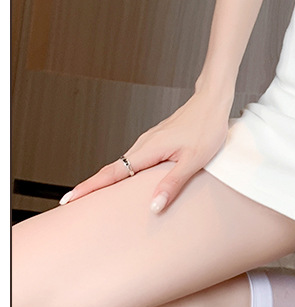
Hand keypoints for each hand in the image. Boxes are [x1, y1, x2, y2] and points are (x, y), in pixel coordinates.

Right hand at [59, 90, 233, 213]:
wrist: (212, 101)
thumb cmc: (207, 127)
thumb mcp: (194, 160)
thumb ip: (172, 184)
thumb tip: (154, 206)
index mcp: (148, 149)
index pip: (112, 173)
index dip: (90, 187)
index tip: (70, 198)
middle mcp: (143, 144)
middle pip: (111, 170)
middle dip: (91, 187)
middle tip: (73, 204)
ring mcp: (148, 142)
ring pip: (122, 165)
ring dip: (106, 181)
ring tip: (92, 198)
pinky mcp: (155, 141)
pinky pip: (133, 161)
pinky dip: (122, 173)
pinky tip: (125, 183)